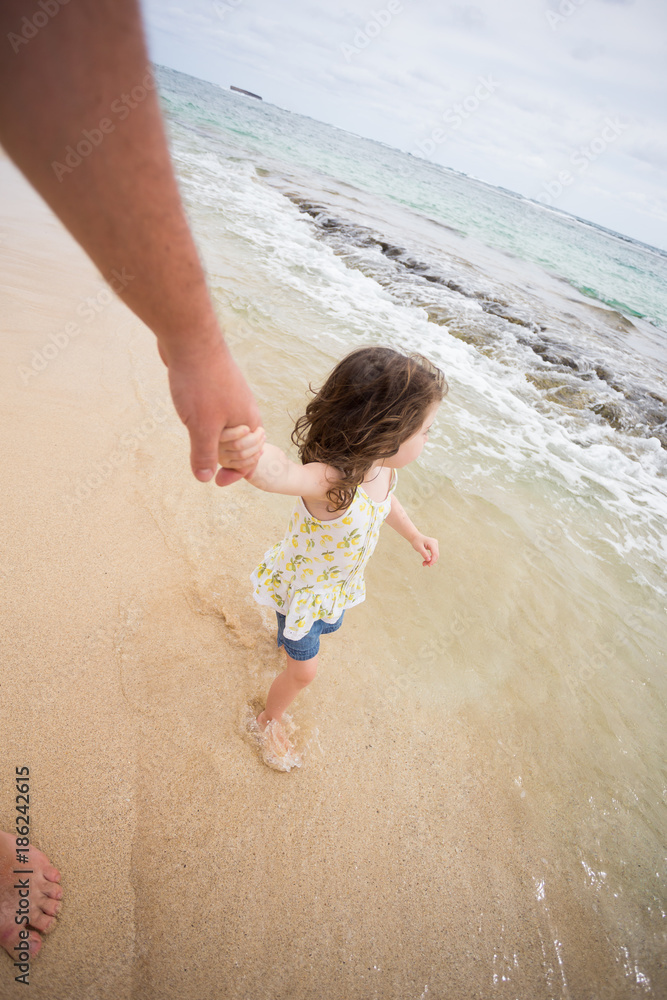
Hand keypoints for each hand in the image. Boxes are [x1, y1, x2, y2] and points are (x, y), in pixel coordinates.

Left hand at [161, 337, 261, 485]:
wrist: (190, 339)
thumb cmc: (200, 383)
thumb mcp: (201, 427)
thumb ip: (204, 455)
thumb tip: (205, 478)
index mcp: (249, 423)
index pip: (251, 459)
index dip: (236, 473)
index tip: (217, 482)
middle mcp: (245, 411)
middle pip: (239, 448)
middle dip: (223, 457)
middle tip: (204, 452)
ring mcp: (231, 399)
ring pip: (224, 430)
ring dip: (211, 439)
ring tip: (195, 431)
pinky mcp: (216, 389)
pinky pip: (214, 415)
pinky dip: (203, 422)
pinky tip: (189, 414)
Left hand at [412, 533, 438, 566]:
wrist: (415, 537)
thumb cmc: (416, 542)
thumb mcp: (419, 548)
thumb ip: (424, 553)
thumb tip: (429, 560)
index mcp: (432, 542)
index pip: (435, 553)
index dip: (433, 560)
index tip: (429, 565)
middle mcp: (435, 543)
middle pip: (436, 555)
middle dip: (431, 561)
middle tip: (424, 564)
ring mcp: (435, 545)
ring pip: (435, 556)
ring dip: (430, 561)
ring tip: (423, 563)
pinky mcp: (434, 547)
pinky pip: (434, 554)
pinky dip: (430, 558)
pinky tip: (425, 561)